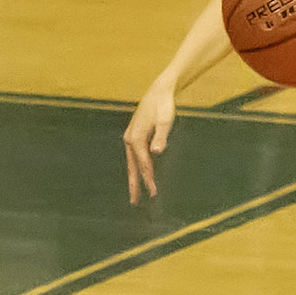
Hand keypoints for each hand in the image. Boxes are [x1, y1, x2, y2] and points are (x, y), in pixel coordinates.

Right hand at [123, 80, 176, 203]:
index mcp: (136, 138)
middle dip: (134, 185)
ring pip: (132, 162)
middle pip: (132, 167)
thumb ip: (161, 137)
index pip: (143, 164)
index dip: (148, 179)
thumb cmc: (164, 106)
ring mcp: (130, 137)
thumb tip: (156, 152)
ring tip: (135, 193)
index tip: (153, 193)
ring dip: (134, 177)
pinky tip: (140, 173)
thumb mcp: (166, 121)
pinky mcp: (134, 135)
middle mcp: (130, 139)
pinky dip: (136, 167)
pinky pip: (134, 156)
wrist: (159, 92)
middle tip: (134, 202)